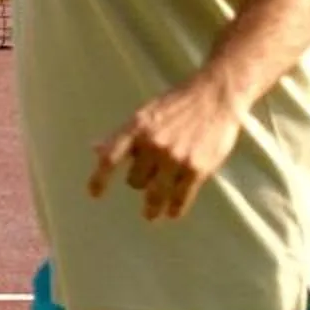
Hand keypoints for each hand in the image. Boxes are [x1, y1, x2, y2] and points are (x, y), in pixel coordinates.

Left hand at [89, 80, 246, 220]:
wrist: (215, 95)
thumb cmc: (178, 103)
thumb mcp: (145, 113)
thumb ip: (121, 135)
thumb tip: (94, 149)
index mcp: (136, 127)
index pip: (109, 158)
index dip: (99, 179)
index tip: (94, 194)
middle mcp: (153, 143)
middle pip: (135, 181)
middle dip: (140, 182)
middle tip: (148, 180)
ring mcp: (175, 157)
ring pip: (155, 195)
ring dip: (152, 207)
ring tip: (151, 214)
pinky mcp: (196, 168)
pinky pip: (179, 199)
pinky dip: (174, 209)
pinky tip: (172, 212)